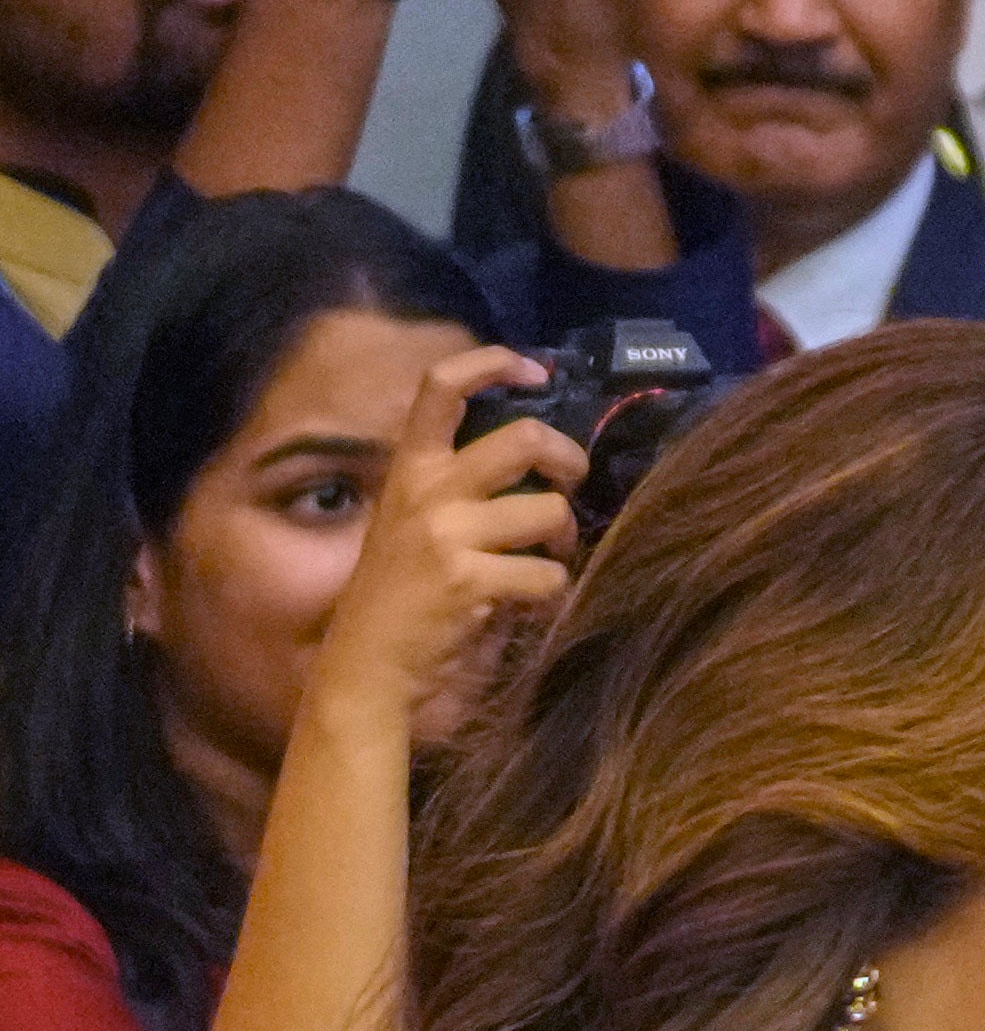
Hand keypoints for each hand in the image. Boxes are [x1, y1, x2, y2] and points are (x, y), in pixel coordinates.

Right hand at [305, 345, 580, 744]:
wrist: (367, 667)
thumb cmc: (404, 597)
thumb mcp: (417, 525)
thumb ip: (465, 489)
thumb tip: (542, 464)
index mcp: (409, 469)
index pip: (440, 388)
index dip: (492, 363)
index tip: (534, 369)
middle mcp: (426, 490)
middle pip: (525, 438)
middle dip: (569, 460)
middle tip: (571, 484)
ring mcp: (447, 533)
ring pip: (550, 512)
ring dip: (565, 541)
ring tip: (545, 561)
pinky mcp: (470, 580)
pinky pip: (549, 574)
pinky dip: (552, 594)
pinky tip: (528, 608)